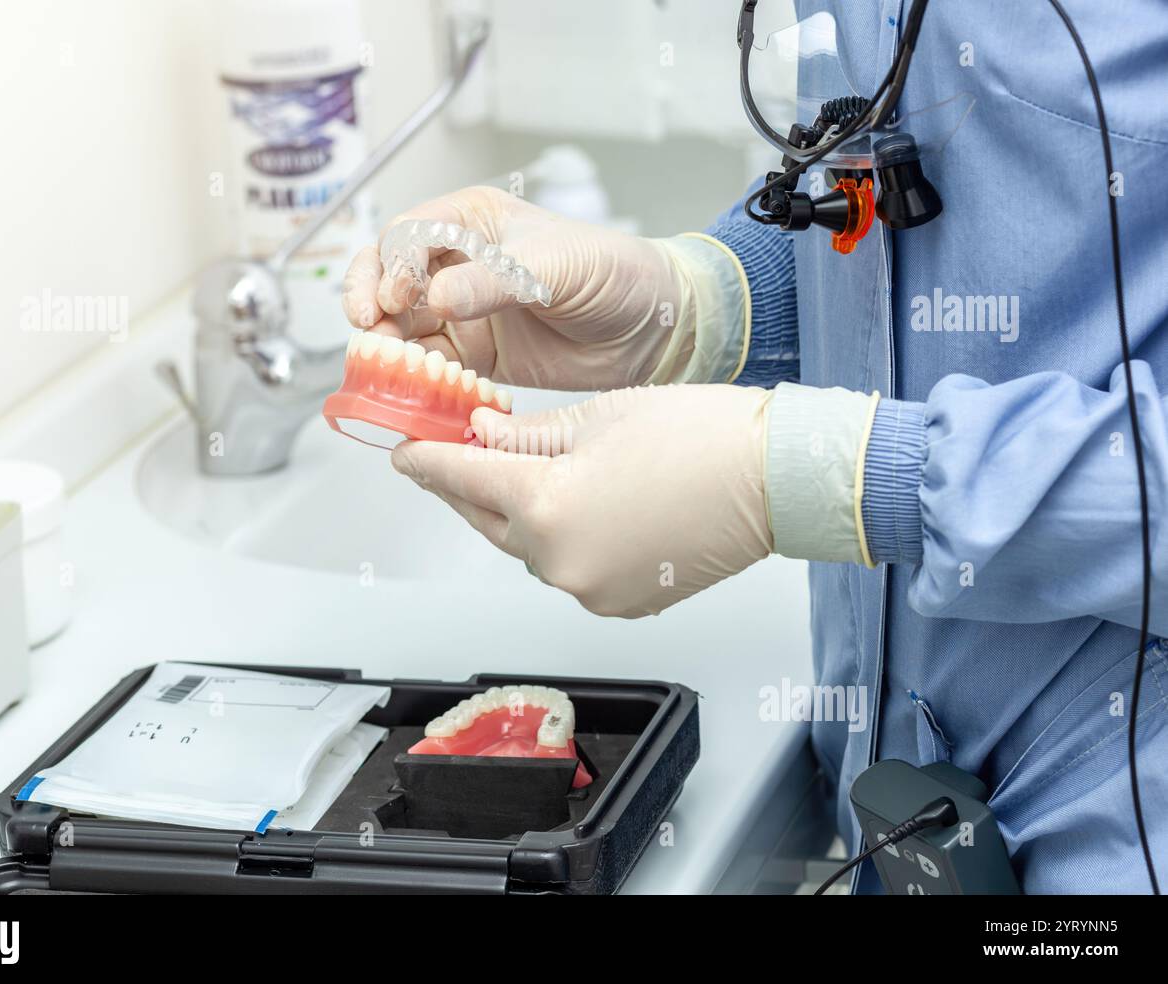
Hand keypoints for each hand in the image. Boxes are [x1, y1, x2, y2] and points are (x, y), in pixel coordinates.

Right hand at [341, 186, 687, 390]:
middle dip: (369, 302)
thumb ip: (495, 282)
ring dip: (386, 347)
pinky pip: (429, 371)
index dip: (390, 266)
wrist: (651, 329)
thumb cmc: (614, 273)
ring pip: (400, 328)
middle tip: (369, 330)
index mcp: (471, 224)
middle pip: (387, 279)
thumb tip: (438, 300)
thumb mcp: (556, 265)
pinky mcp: (474, 359)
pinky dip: (415, 382)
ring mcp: (462, 315)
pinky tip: (415, 392)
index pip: (408, 237)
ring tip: (386, 366)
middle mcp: (457, 266)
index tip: (393, 297)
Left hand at [390, 384, 772, 616]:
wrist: (775, 479)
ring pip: (528, 549)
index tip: (405, 452)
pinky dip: (561, 540)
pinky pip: (569, 569)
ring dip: (517, 515)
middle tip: (453, 457)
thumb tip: (484, 434)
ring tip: (525, 475)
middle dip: (467, 488)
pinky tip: (577, 507)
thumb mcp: (599, 419)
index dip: (428, 461)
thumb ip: (527, 436)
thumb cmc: (702, 437)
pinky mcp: (619, 602)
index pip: (462, 480)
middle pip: (487, 522)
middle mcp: (560, 560)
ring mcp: (590, 590)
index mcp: (546, 506)